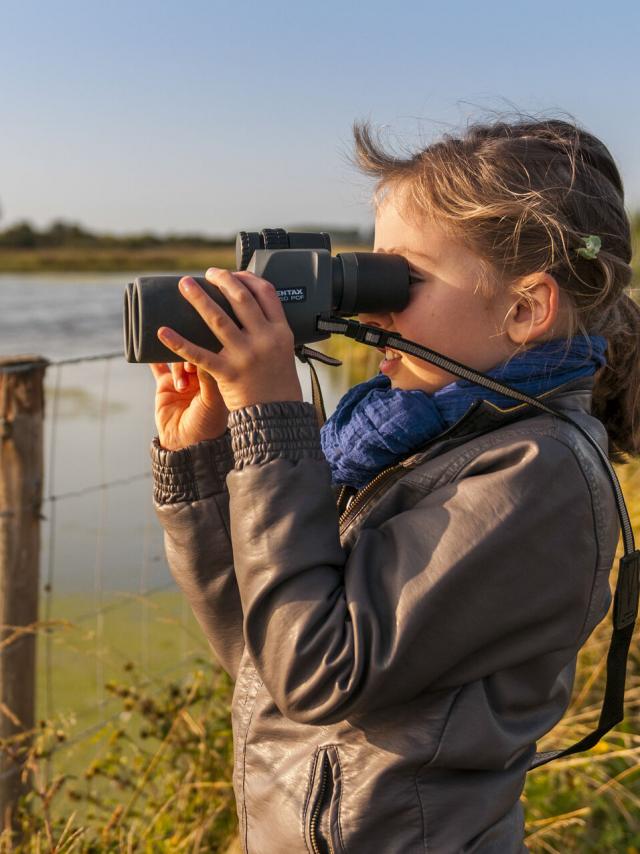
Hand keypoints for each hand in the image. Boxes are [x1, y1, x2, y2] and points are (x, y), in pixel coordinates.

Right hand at [150, 359, 229, 450]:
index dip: (205, 352)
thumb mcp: (212, 400)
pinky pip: (158, 368)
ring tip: (181, 386)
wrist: (186, 443)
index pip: (211, 356)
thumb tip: (203, 353)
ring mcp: (182, 380)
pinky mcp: (165, 385)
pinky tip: (151, 349)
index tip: (202, 354)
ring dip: (177, 369)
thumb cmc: (206, 424)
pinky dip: (154, 359)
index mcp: (216, 378)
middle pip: (192, 355)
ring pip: (176, 361)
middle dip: (189, 358)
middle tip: (189, 368)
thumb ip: (207, 377)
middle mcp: (199, 377)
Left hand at [155, 268, 302, 412]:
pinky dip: (178, 342)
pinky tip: (163, 331)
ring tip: (184, 285)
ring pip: (218, 319)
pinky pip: (199, 354)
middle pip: (241, 298)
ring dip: (198, 298)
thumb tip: (250, 308)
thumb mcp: (283, 351)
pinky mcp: (227, 373)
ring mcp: (246, 355)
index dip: (248, 278)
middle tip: (208, 273)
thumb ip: (269, 331)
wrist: (277, 418)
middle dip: (222, 280)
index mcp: (281, 331)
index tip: (234, 274)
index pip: (266, 293)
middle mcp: (265, 339)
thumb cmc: (279, 386)